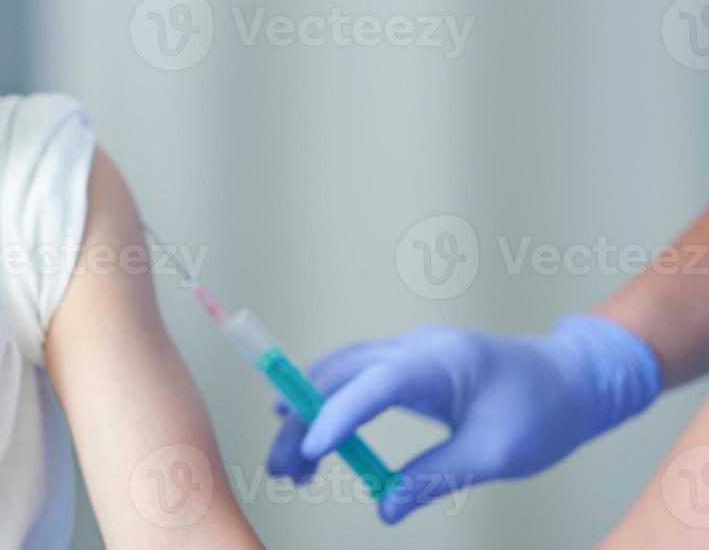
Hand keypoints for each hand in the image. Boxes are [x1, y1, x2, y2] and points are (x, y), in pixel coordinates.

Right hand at [266, 316, 660, 523]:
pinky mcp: (407, 362)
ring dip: (308, 411)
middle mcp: (415, 347)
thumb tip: (385, 508)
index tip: (312, 454)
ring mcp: (408, 349)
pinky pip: (353, 375)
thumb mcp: (496, 455)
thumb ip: (437, 477)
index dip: (337, 416)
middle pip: (340, 375)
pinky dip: (328, 403)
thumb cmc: (542, 414)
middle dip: (304, 420)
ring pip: (338, 372)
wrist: (572, 379)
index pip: (374, 384)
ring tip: (292, 464)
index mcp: (442, 362)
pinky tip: (315, 435)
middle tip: (282, 470)